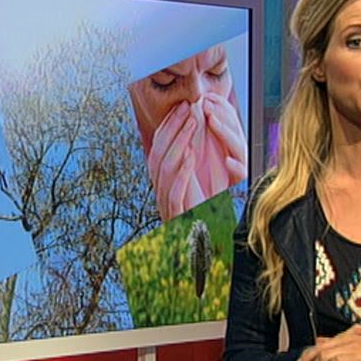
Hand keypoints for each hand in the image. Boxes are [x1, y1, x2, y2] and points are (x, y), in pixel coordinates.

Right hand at [148, 102, 201, 220]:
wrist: (199, 252)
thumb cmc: (202, 220)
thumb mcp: (197, 190)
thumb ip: (190, 171)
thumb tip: (192, 144)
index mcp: (163, 185)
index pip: (159, 149)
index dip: (168, 127)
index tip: (181, 108)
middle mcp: (160, 193)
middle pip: (158, 155)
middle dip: (172, 128)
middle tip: (186, 108)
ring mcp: (166, 205)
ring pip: (163, 169)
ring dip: (178, 143)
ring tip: (192, 124)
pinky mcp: (176, 217)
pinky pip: (174, 191)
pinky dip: (181, 171)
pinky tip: (190, 155)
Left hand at [202, 92, 246, 184]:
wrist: (208, 217)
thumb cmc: (206, 189)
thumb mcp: (203, 160)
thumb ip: (203, 140)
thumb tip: (194, 113)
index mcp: (228, 148)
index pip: (229, 121)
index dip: (220, 106)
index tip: (206, 95)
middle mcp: (237, 156)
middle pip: (235, 129)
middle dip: (222, 113)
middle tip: (206, 101)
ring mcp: (240, 171)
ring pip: (239, 148)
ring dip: (225, 133)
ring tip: (211, 120)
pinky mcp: (240, 188)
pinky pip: (241, 178)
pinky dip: (236, 168)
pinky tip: (228, 162)